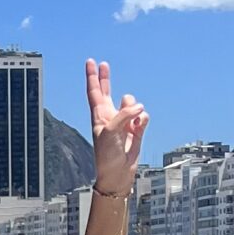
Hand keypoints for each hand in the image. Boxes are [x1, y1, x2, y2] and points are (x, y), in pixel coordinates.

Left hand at [85, 58, 148, 195]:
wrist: (117, 173)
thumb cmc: (107, 155)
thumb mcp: (110, 131)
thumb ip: (123, 115)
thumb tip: (139, 107)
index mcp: (99, 115)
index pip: (94, 91)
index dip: (92, 76)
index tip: (90, 61)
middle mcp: (110, 116)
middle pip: (107, 91)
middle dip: (106, 78)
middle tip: (104, 64)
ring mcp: (124, 122)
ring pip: (132, 103)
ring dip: (133, 107)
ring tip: (131, 121)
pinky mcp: (136, 129)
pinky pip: (143, 116)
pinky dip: (143, 120)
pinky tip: (139, 128)